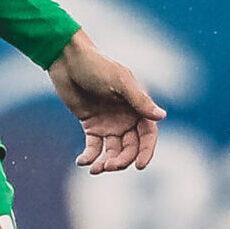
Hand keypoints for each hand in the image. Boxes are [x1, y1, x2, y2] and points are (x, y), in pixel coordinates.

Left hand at [49, 32, 165, 173]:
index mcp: (137, 106)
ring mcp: (109, 123)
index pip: (148, 134)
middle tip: (109, 166)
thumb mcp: (120, 81)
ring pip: (113, 151)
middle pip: (130, 147)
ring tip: (95, 169)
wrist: (67, 60)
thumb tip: (162, 116)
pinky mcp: (91, 125)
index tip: (140, 166)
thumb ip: (140, 100)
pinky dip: (89, 156)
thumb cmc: (96, 66)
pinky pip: (93, 147)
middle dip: (122, 159)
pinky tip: (82, 161)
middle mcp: (126, 117)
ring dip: (106, 162)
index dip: (146, 151)